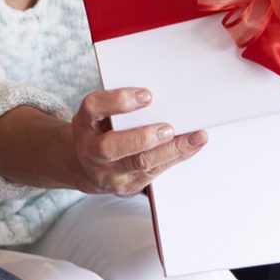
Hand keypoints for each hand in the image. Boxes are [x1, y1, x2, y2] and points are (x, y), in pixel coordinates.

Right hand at [69, 87, 206, 194]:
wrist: (85, 166)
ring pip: (139, 163)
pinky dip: (176, 157)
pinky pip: (154, 172)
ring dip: (170, 150)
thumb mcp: (100, 115)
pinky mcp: (126, 186)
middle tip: (167, 128)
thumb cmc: (100, 131)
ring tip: (194, 138)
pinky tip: (192, 146)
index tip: (147, 95)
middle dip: (142, 137)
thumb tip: (163, 93)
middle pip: (111, 147)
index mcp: (84, 124)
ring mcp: (108, 172)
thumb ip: (121, 106)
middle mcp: (91, 151)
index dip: (118, 101)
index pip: (93, 108)